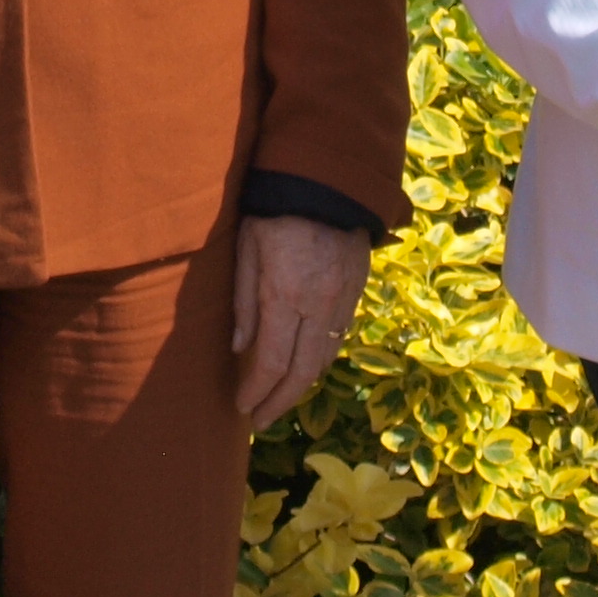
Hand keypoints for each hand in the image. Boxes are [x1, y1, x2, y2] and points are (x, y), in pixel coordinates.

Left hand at [232, 214, 371, 426]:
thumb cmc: (273, 209)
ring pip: (325, 357)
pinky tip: (305, 365)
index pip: (270, 362)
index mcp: (284, 295)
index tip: (243, 408)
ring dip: (302, 383)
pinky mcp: (357, 290)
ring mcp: (343, 300)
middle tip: (261, 419)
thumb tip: (240, 349)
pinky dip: (321, 358)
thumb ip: (243, 301)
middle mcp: (318, 305)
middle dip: (280, 401)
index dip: (256, 391)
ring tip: (280, 397)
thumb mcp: (246, 248)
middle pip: (302, 371)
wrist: (326, 177)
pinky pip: (339, 336)